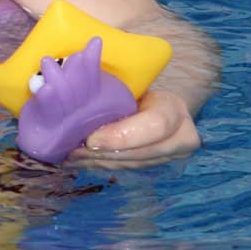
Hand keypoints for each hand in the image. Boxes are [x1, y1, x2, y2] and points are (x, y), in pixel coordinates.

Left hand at [69, 88, 199, 167]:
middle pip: (141, 153)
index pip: (155, 126)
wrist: (159, 104)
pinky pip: (125, 168)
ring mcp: (169, 157)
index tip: (91, 139)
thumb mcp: (133, 83)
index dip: (122, 136)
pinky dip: (100, 164)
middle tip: (73, 152)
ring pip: (131, 164)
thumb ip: (113, 89)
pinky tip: (79, 161)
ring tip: (71, 157)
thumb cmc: (140, 88)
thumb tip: (77, 81)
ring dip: (98, 162)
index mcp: (174, 109)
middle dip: (104, 154)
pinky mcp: (155, 166)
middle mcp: (179, 138)